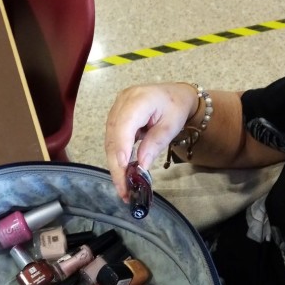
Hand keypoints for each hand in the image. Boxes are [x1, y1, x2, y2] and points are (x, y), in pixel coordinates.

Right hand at [104, 82, 197, 199]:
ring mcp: (116, 109)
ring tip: (123, 187)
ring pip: (109, 141)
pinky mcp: (114, 117)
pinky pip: (112, 140)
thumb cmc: (176, 107)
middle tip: (123, 189)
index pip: (125, 125)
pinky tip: (123, 173)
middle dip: (117, 166)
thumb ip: (156, 142)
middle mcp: (122, 102)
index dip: (122, 147)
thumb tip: (141, 165)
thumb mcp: (172, 125)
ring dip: (115, 165)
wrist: (173, 94)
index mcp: (139, 99)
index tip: (123, 169)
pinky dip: (117, 158)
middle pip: (113, 137)